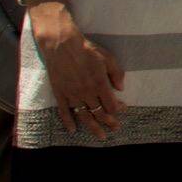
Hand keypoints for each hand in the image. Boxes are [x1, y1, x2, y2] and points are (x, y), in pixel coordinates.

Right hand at [29, 1, 126, 137]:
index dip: (117, 110)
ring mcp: (72, 95)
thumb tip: (121, 88)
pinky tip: (73, 130)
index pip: (111, 104)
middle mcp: (86, 92)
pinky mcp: (60, 94)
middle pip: (99, 112)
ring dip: (93, 127)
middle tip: (115, 129)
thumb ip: (116, 73)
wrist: (62, 46)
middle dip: (109, 122)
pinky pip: (64, 112)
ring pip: (84, 115)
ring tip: (100, 136)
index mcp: (99, 84)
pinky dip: (68, 122)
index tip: (122, 110)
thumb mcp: (108, 58)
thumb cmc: (87, 50)